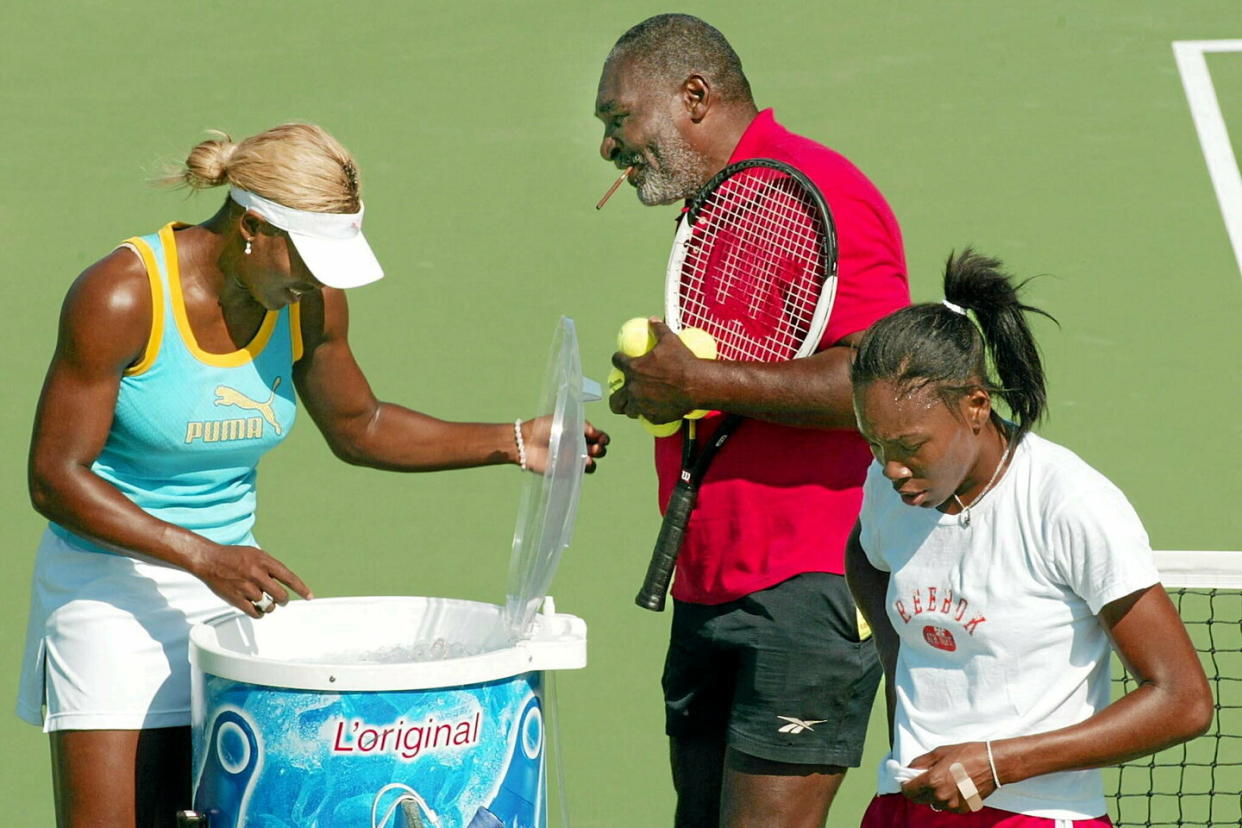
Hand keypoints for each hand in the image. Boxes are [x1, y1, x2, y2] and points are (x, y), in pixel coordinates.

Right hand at [188, 542, 313, 618]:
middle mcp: (257, 574)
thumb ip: (271, 566)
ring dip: (269, 606)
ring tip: (264, 601)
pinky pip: (255, 613)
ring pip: (268, 605)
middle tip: (282, 600)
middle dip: (283, 600)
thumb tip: (285, 581)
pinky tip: (258, 609)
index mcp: (264, 561)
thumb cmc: (234, 556)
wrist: (209, 560)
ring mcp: (246, 587)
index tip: (310, 596)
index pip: (289, 577)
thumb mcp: (256, 554)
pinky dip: (259, 613)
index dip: (301, 588)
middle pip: (280, 595)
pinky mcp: (236, 599)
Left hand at [520, 417, 609, 473]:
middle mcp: (578, 446)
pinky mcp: (566, 470)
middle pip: (598, 449)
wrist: (525, 441)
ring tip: (592, 453)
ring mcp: (573, 459)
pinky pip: (582, 471)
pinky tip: (586, 462)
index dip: (602, 437)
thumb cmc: (542, 427)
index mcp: (578, 433)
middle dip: (601, 447)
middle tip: (597, 445)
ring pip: (592, 461)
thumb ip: (580, 424)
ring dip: (596, 457)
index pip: (597, 436)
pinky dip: (587, 467)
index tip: (600, 437)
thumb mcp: (563, 420)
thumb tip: (594, 431)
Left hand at [609, 319, 702, 423]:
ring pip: (628, 410)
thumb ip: (659, 329)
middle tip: (621, 394)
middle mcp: (633, 388)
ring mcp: (642, 404)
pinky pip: (646, 417)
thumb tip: (652, 320)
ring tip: (636, 405)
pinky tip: (654, 410)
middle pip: (615, 398)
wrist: (697, 384)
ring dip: (630, 407)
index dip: (618, 359)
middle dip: (615, 396)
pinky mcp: (653, 416)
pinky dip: (648, 413)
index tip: (620, 360)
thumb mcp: (670, 341)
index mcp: (634, 368)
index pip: (617, 361)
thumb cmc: (683, 361)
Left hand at [900, 743, 994, 812]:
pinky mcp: (963, 809)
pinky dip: (946, 798)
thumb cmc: (967, 754)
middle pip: (919, 799)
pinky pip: (947, 806)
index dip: (905, 784)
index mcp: (933, 781)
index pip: (908, 791)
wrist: (994, 764)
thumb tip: (909, 769)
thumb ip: (921, 762)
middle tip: (924, 778)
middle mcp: (941, 797)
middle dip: (917, 789)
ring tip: (944, 780)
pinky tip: (955, 786)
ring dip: (933, 794)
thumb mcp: (939, 752)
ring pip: (933, 803)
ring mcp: (952, 805)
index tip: (907, 778)